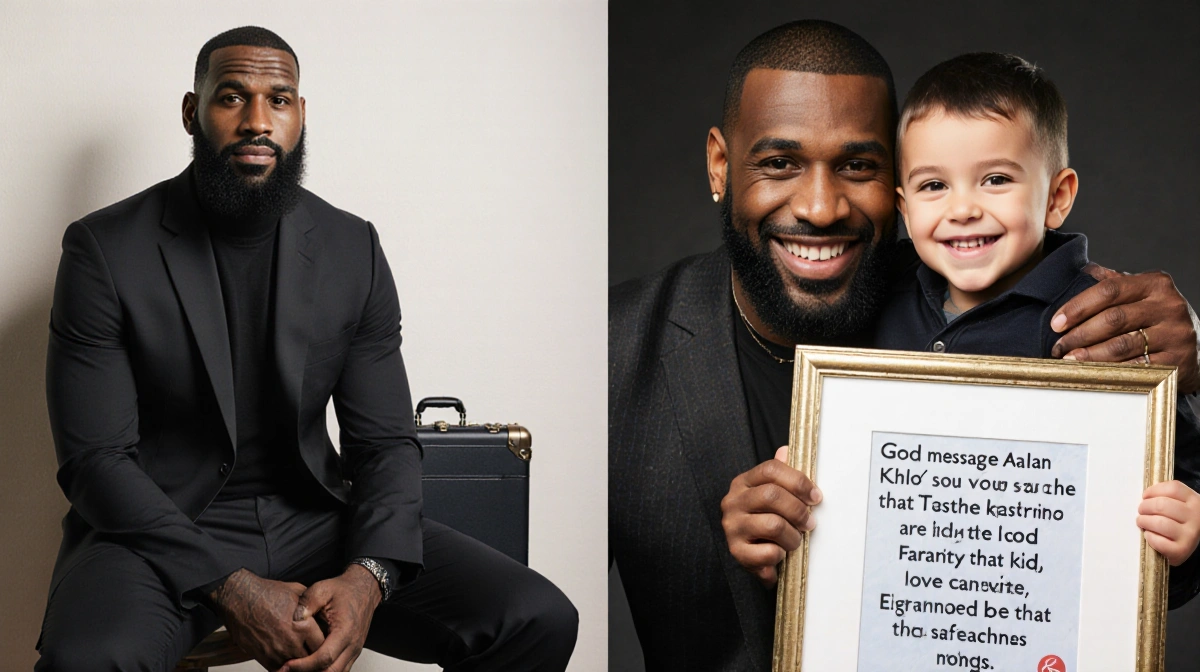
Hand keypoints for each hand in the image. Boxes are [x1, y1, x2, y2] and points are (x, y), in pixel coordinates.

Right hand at [210, 569, 324, 668]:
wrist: (240, 599)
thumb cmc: (268, 593)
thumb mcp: (298, 592)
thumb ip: (314, 606)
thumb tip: (325, 614)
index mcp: (303, 626)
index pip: (323, 645)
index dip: (325, 644)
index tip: (325, 642)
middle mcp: (291, 642)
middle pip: (311, 659)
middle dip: (314, 655)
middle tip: (314, 651)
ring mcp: (276, 652)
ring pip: (296, 667)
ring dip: (299, 662)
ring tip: (301, 654)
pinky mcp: (263, 658)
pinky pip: (280, 670)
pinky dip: (285, 666)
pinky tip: (288, 658)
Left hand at [281, 564, 382, 671]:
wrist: (364, 588)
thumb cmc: (344, 589)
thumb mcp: (322, 589)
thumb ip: (306, 603)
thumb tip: (294, 620)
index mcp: (345, 630)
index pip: (325, 658)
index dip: (304, 665)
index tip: (287, 665)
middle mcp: (353, 644)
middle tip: (286, 670)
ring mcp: (354, 650)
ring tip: (297, 669)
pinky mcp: (352, 652)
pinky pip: (339, 669)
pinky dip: (324, 670)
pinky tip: (309, 666)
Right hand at [721, 446, 821, 586]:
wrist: (749, 554)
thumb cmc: (765, 520)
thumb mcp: (770, 495)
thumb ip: (780, 475)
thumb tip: (786, 450)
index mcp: (743, 482)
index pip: (771, 469)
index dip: (798, 481)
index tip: (816, 497)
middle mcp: (733, 501)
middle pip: (771, 495)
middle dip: (798, 510)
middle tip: (809, 523)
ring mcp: (732, 526)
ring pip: (773, 525)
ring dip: (793, 537)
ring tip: (795, 542)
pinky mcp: (736, 551)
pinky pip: (767, 552)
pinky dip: (780, 555)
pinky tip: (779, 554)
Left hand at [1050, 264, 1199, 391]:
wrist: (1194, 349)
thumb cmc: (1155, 318)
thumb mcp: (1140, 294)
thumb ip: (1113, 283)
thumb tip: (1080, 271)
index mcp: (1155, 284)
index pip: (1109, 290)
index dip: (1078, 306)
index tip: (1056, 323)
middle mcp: (1169, 306)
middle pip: (1113, 319)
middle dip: (1079, 335)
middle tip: (1058, 346)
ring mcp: (1176, 334)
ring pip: (1122, 346)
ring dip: (1089, 356)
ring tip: (1069, 360)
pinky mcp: (1178, 361)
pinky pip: (1136, 367)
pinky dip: (1110, 371)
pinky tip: (1093, 372)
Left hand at [1138, 480, 1199, 565]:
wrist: (1188, 542)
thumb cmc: (1180, 520)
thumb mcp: (1180, 504)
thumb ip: (1166, 496)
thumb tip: (1145, 496)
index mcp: (1195, 501)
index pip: (1173, 488)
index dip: (1154, 490)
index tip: (1145, 496)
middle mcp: (1196, 517)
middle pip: (1162, 505)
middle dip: (1145, 506)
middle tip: (1141, 510)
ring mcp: (1190, 534)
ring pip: (1160, 522)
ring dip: (1144, 521)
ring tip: (1141, 521)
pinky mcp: (1182, 550)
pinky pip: (1159, 541)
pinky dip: (1149, 537)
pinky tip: (1149, 535)